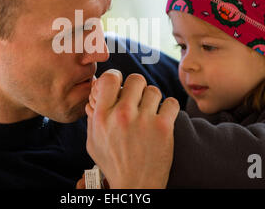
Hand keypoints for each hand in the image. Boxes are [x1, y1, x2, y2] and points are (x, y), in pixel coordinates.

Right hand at [86, 69, 179, 188]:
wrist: (136, 186)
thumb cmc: (114, 163)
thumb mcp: (93, 141)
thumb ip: (93, 116)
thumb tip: (96, 95)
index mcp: (102, 116)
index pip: (110, 78)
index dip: (116, 77)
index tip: (120, 85)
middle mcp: (122, 115)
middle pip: (136, 79)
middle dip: (137, 88)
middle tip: (137, 100)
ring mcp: (144, 120)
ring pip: (153, 90)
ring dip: (153, 100)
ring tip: (150, 113)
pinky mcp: (163, 127)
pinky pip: (171, 102)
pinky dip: (169, 108)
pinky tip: (163, 117)